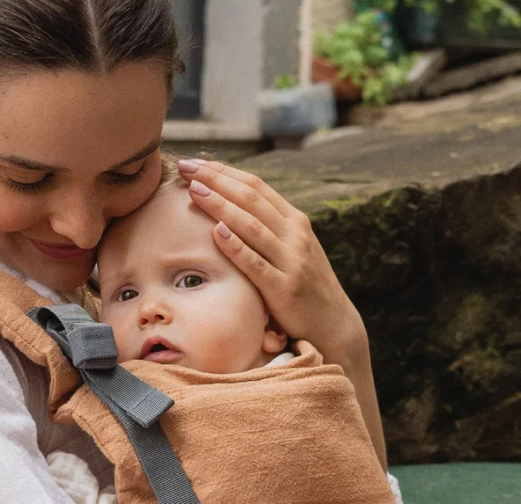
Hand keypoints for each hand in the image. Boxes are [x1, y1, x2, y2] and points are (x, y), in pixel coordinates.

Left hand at [177, 158, 364, 357]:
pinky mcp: (284, 289)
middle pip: (251, 199)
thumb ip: (269, 230)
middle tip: (187, 166)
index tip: (197, 162)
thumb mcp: (292, 250)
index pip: (257, 187)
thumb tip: (232, 209)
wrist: (333, 324)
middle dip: (217, 180)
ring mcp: (291, 260)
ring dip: (221, 206)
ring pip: (252, 226)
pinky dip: (236, 247)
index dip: (225, 172)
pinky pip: (256, 264)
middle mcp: (295, 235)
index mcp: (295, 221)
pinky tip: (216, 232)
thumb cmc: (304, 286)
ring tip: (195, 191)